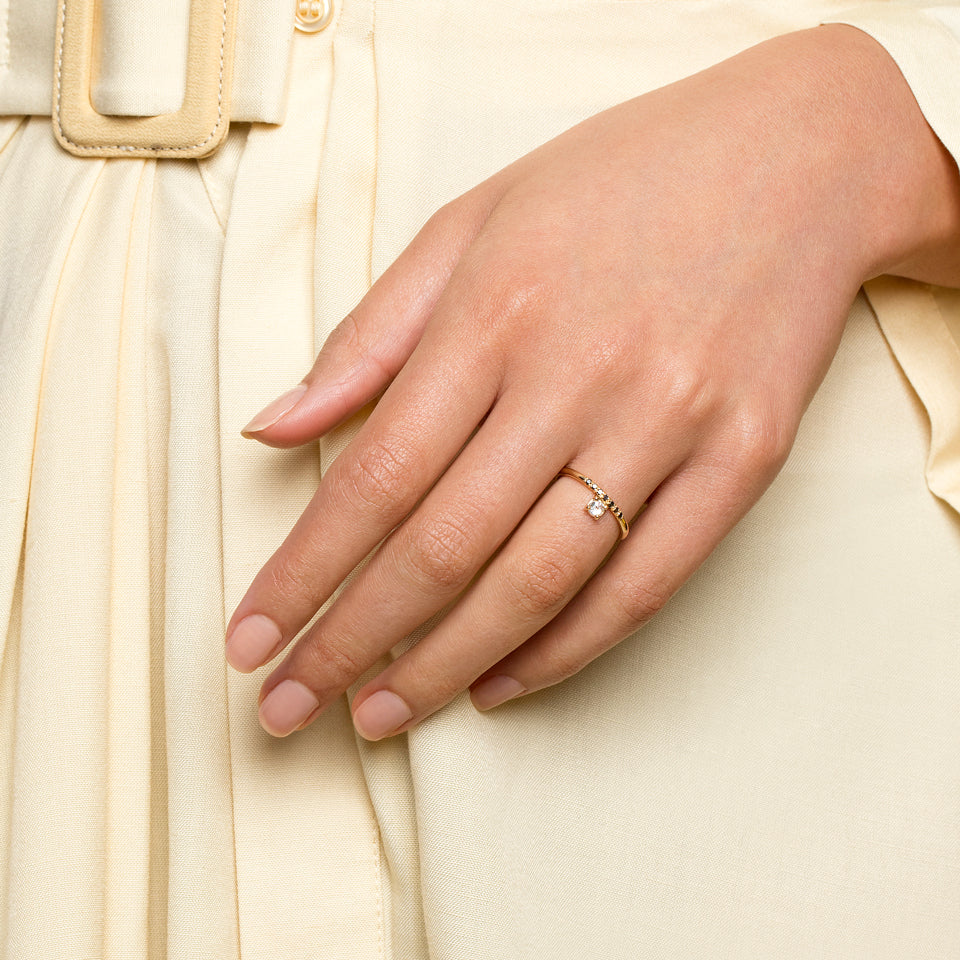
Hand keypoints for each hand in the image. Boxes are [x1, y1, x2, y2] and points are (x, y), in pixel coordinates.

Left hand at [225, 25, 959, 738]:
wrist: (796, 159)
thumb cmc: (620, 182)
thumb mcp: (473, 222)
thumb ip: (370, 335)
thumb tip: (274, 429)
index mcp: (498, 313)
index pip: (374, 477)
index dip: (302, 574)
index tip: (251, 640)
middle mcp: (578, 378)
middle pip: (443, 547)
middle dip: (352, 644)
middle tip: (292, 707)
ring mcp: (670, 425)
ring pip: (536, 584)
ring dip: (444, 665)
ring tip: (382, 715)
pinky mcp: (742, 462)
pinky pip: (644, 585)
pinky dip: (565, 651)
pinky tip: (498, 682)